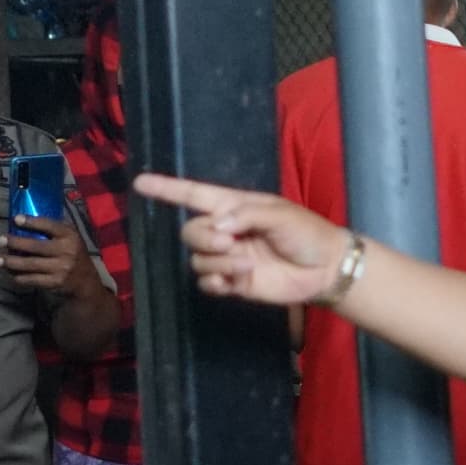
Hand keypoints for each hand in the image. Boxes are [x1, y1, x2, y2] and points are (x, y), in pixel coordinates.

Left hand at [0, 212, 92, 298]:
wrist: (85, 280)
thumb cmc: (73, 252)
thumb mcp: (70, 236)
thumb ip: (55, 227)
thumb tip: (28, 216)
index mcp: (69, 235)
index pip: (50, 226)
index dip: (32, 222)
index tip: (16, 219)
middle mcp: (66, 251)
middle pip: (36, 246)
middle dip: (16, 242)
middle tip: (1, 239)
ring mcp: (60, 268)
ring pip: (31, 264)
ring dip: (11, 262)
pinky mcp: (54, 283)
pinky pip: (32, 279)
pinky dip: (19, 277)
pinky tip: (10, 273)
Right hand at [133, 172, 355, 307]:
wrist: (325, 269)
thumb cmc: (307, 233)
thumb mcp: (280, 214)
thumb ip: (247, 215)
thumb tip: (217, 226)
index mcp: (235, 206)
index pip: (194, 195)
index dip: (167, 189)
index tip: (140, 182)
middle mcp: (226, 230)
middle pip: (191, 231)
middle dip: (204, 237)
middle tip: (231, 242)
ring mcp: (228, 257)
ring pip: (198, 259)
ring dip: (219, 262)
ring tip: (247, 264)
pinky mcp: (234, 282)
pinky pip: (207, 282)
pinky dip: (215, 281)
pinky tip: (231, 282)